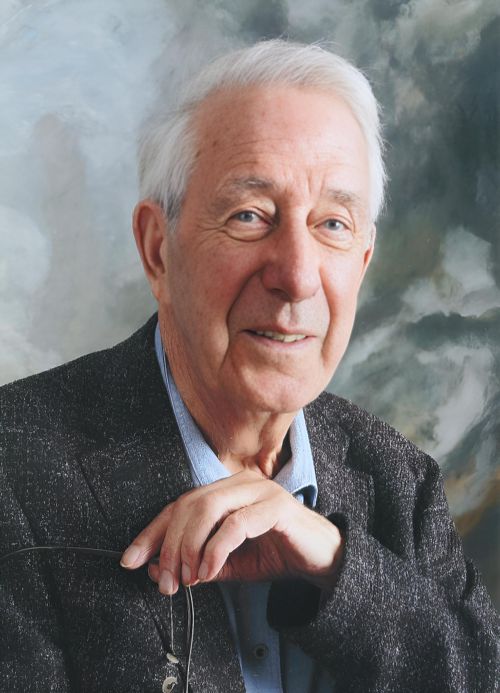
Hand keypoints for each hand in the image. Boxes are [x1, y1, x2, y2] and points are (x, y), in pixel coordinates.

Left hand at [120, 469, 343, 594]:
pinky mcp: (276, 506)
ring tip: (187, 577)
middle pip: (188, 504)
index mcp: (225, 490)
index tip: (130, 560)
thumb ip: (196, 564)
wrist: (322, 559)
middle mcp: (239, 483)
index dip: (151, 532)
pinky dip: (216, 549)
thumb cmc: (275, 554)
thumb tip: (157, 572)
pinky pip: (236, 524)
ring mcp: (259, 490)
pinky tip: (209, 571)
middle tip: (166, 581)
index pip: (179, 505)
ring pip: (208, 508)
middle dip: (169, 545)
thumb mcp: (229, 564)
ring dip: (189, 546)